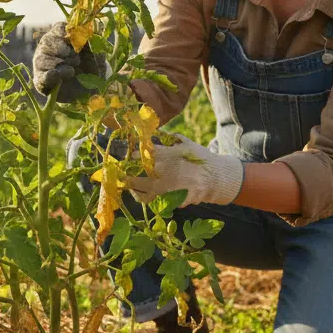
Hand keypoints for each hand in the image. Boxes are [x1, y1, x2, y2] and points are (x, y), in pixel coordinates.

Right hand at [32, 22, 108, 102]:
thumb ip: (95, 42)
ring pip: (42, 59)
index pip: (59, 27)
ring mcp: (42, 64)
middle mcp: (48, 48)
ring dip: (59, 64)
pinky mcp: (41, 80)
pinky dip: (51, 76)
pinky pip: (41, 77)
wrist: (91, 91)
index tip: (77, 39)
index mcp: (62, 37)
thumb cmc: (92, 68)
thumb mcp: (98, 55)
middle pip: (47, 41)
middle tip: (76, 59)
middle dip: (62, 49)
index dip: (67, 32)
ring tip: (73, 71)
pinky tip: (61, 77)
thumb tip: (95, 28)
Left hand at [126, 133, 243, 207]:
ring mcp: (162, 187)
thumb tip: (154, 133)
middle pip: (132, 170)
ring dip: (127, 183)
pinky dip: (138, 195)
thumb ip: (169, 138)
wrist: (215, 179)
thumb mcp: (185, 143)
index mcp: (164, 155)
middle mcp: (160, 171)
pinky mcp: (165, 200)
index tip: (125, 153)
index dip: (129, 153)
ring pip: (135, 187)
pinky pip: (145, 200)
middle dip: (122, 169)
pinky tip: (137, 191)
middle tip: (117, 168)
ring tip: (123, 181)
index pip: (139, 153)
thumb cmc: (200, 158)